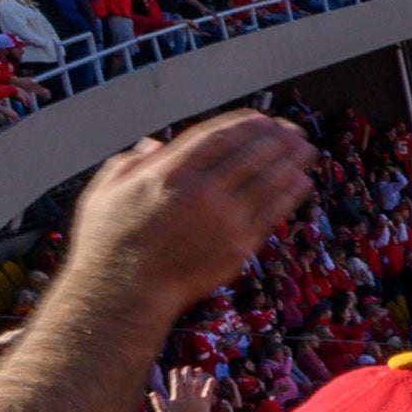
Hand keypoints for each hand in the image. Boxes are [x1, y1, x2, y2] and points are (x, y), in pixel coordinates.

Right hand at [56, 111, 314, 320]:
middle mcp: (201, 192)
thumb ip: (130, 163)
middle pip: (250, 155)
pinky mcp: (238, 246)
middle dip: (276, 138)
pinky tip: (301, 182)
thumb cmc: (108, 244)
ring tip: (306, 149)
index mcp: (168, 173)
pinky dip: (289, 195)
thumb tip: (154, 144)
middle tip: (293, 130)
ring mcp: (223, 220)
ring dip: (291, 161)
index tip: (262, 119)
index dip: (244, 125)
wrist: (123, 293)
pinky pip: (272, 213)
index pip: (218, 137)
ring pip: (268, 181)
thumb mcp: (105, 192)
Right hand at [149, 367, 228, 411]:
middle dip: (186, 374)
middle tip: (186, 367)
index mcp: (176, 401)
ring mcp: (197, 402)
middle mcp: (187, 400)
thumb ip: (158, 404)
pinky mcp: (205, 405)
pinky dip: (210, 386)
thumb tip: (152, 392)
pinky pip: (208, 393)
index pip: (175, 386)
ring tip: (198, 369)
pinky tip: (211, 378)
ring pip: (197, 386)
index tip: (174, 370)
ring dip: (198, 377)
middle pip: (187, 384)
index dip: (175, 377)